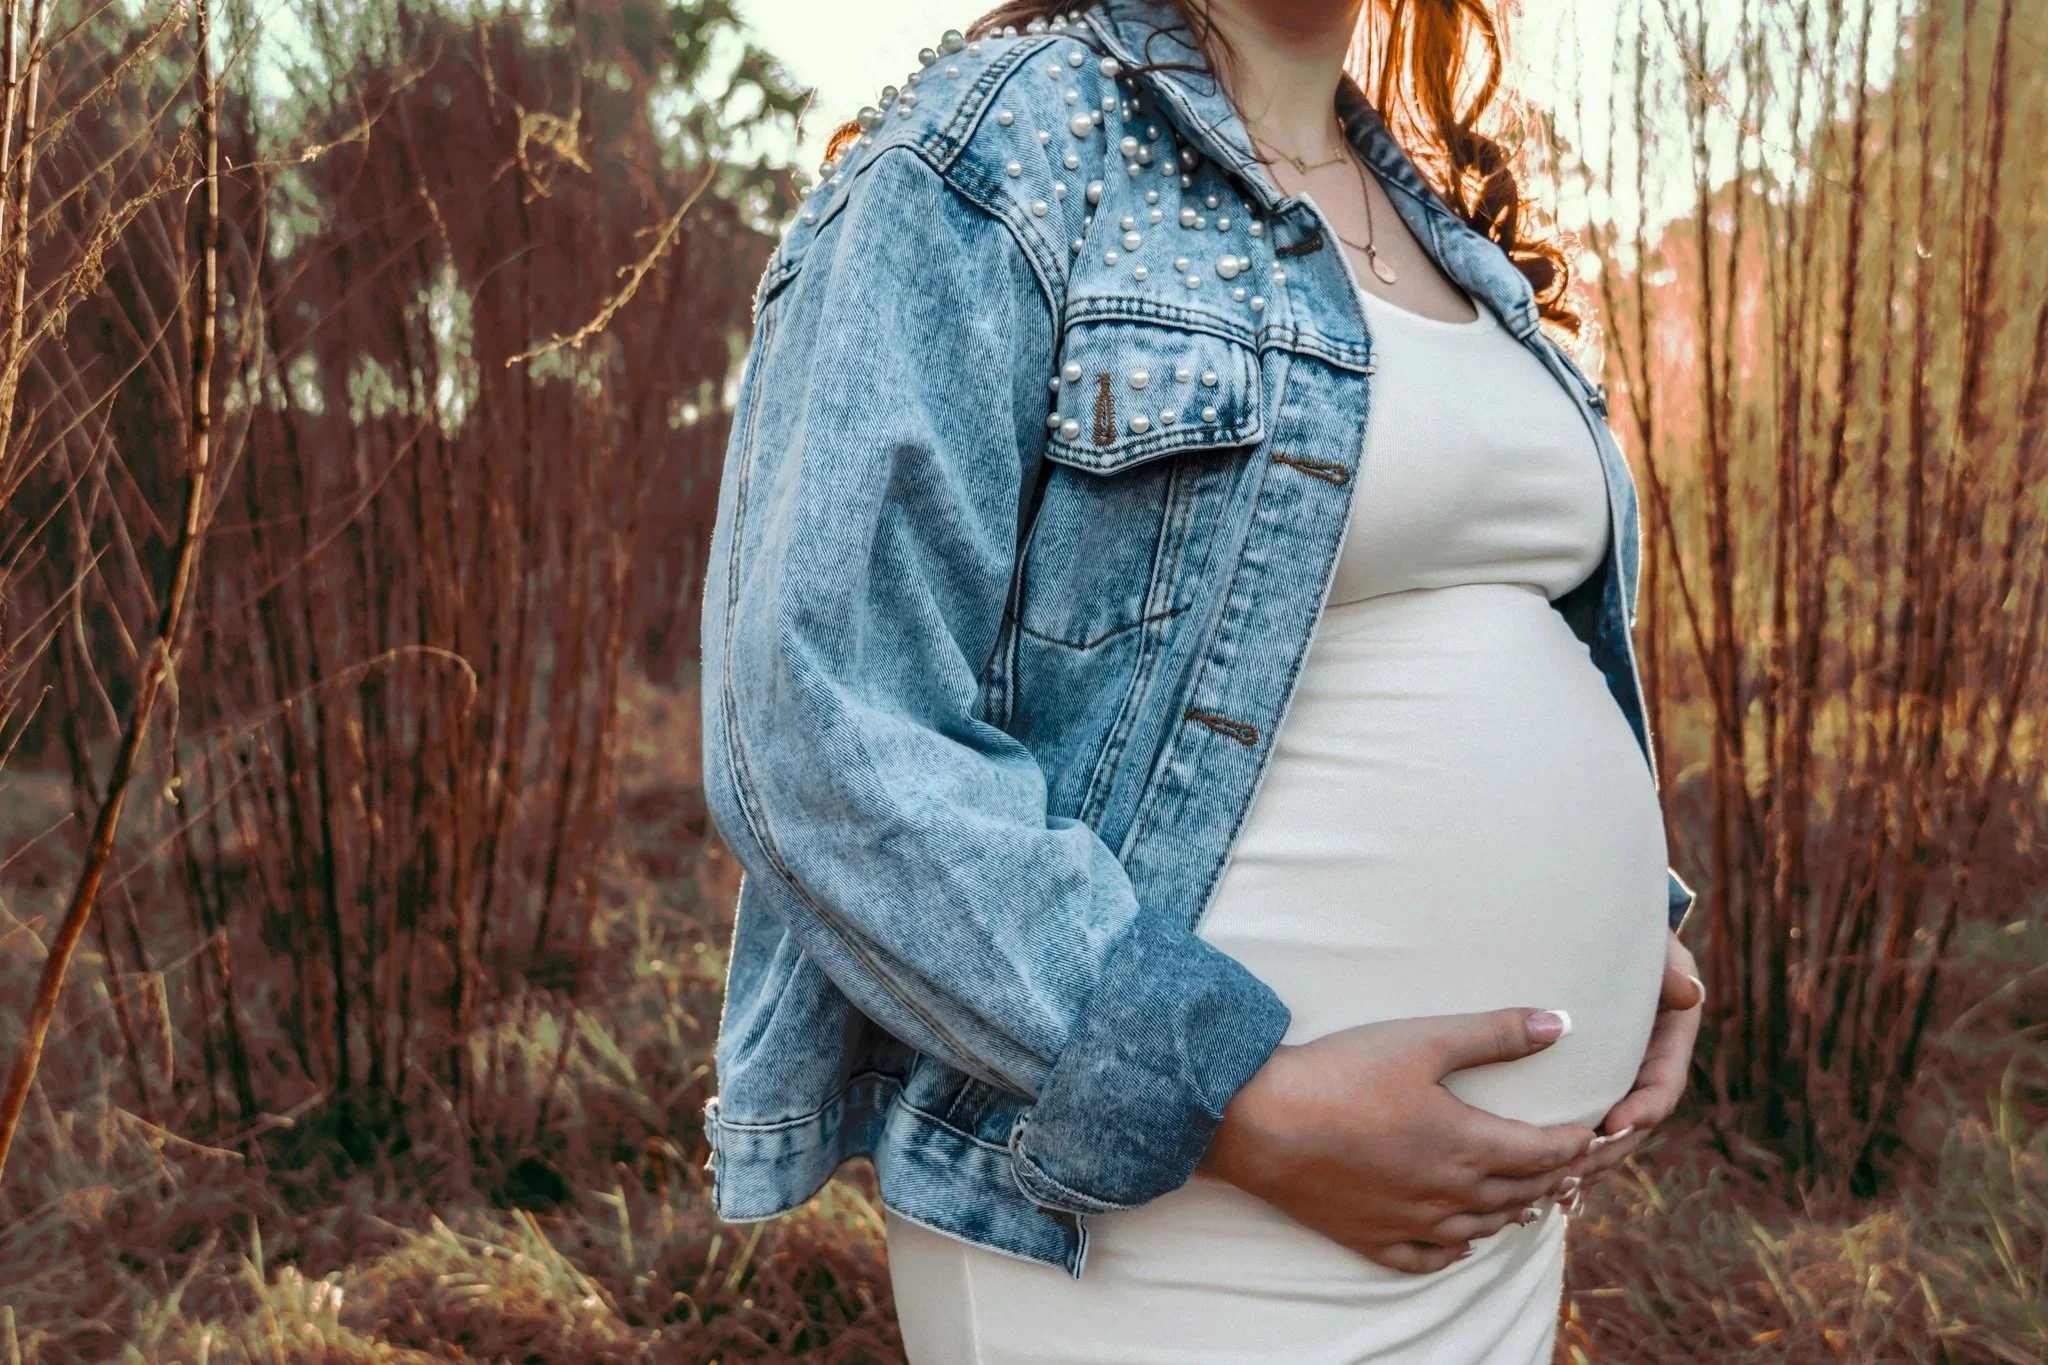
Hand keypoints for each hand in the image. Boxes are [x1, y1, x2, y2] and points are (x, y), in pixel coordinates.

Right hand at [1198, 1008, 1596, 1274]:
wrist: (1260, 1123)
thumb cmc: (1341, 1073)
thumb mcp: (1423, 1040)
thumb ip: (1495, 1034)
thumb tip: (1561, 1023)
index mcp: (1467, 1145)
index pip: (1543, 1151)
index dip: (1575, 1142)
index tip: (1594, 1131)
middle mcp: (1447, 1193)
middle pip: (1519, 1193)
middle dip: (1552, 1176)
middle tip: (1572, 1165)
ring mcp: (1409, 1222)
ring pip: (1481, 1229)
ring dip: (1512, 1213)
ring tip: (1529, 1200)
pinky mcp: (1371, 1238)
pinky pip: (1427, 1258)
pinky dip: (1455, 1251)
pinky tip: (1462, 1242)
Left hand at [1562, 933, 1702, 1209]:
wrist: (1587, 931)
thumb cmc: (1621, 934)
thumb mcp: (1651, 944)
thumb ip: (1668, 964)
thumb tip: (1689, 993)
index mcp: (1666, 1040)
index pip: (1662, 1086)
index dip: (1644, 1110)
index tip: (1616, 1126)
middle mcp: (1642, 1066)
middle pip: (1633, 1123)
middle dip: (1609, 1150)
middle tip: (1578, 1170)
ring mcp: (1612, 1079)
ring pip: (1604, 1133)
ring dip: (1586, 1162)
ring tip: (1559, 1185)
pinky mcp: (1580, 1084)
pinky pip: (1576, 1124)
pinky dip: (1563, 1153)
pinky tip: (1542, 1182)